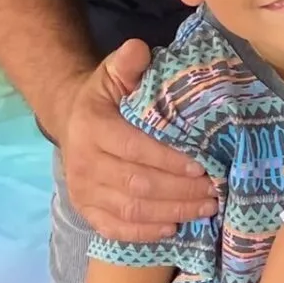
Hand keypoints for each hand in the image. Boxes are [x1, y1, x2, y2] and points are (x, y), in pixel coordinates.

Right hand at [55, 42, 217, 242]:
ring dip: (172, 211)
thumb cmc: (103, 99)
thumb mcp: (111, 74)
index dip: (168, 161)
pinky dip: (146, 233)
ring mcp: (83, 191)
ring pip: (131, 209)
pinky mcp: (86, 211)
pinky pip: (116, 229)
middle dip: (180, 190)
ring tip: (206, 208)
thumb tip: (139, 49)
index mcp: (92, 127)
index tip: (201, 166)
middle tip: (215, 190)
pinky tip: (173, 228)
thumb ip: (126, 63)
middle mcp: (83, 163)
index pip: (134, 148)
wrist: (69, 121)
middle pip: (137, 184)